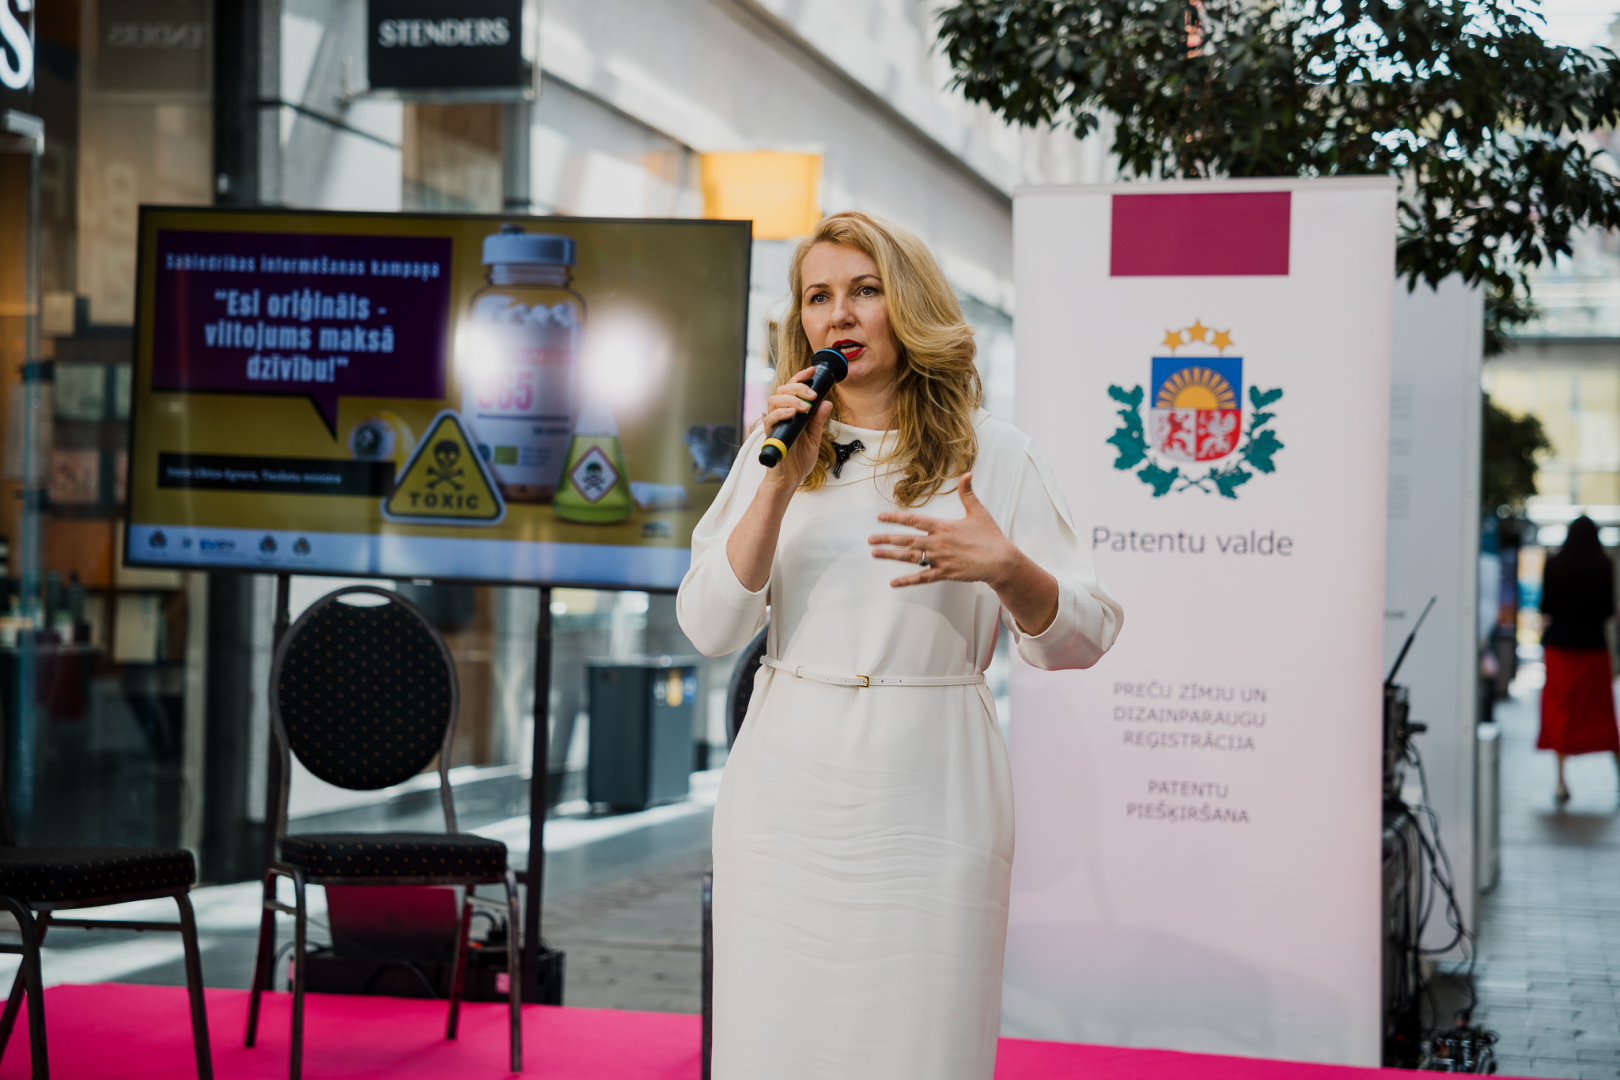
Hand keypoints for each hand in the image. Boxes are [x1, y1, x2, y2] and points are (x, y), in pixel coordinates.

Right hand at [761, 366, 831, 490]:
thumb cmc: (799, 459)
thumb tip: (827, 403)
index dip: (801, 377)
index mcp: (791, 413)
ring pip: (774, 400)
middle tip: (812, 394)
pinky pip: (770, 419)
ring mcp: (774, 424)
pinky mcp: (770, 435)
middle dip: (798, 387)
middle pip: (782, 390)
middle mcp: (780, 415)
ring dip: (791, 399)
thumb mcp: (814, 438)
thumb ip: (818, 421)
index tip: (812, 370)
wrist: (790, 479)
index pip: (792, 389)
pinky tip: (792, 413)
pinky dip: (781, 413)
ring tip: (805, 406)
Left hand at [868, 473, 1017, 587]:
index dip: (895, 518)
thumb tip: (966, 474)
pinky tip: (893, 583)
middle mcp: (938, 543)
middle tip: (870, 539)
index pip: (914, 520)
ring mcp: (940, 559)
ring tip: (875, 553)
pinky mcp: (945, 574)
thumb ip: (967, 493)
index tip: (880, 517)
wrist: (1001, 561)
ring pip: (910, 557)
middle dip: (886, 538)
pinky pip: (922, 578)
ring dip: (891, 555)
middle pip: (907, 539)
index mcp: (943, 527)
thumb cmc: (990, 536)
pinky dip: (907, 581)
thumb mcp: (978, 512)